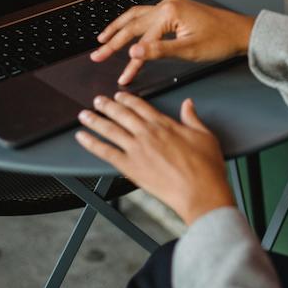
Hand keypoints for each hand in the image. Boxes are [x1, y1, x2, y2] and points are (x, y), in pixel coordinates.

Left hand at [75, 92, 234, 224]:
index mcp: (164, 124)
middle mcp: (147, 134)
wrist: (199, 192)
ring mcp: (136, 150)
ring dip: (95, 120)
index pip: (141, 106)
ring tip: (84, 115)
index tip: (119, 96)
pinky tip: (82, 137)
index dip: (128, 99)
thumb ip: (192, 118)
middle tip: (97, 100)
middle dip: (107, 106)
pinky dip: (92, 143)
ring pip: (110, 129)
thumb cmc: (205, 168)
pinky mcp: (130, 167)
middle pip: (121, 114)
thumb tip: (188, 104)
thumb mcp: (205, 136)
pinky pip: (105, 152)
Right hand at [90, 0, 255, 84]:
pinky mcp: (175, 9)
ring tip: (103, 38)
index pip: (143, 41)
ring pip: (136, 15)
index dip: (131, 62)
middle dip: (113, 41)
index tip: (123, 77)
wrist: (241, 32)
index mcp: (169, 12)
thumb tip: (134, 52)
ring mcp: (170, 5)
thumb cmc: (221, 40)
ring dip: (119, 27)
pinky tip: (127, 28)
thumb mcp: (189, 50)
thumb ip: (159, 51)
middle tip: (97, 54)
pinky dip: (133, 23)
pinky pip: (147, 15)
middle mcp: (166, 4)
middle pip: (133, 24)